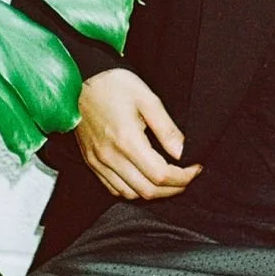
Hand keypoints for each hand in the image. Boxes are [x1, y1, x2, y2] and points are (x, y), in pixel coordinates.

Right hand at [75, 68, 200, 200]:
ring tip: (170, 179)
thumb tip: (183, 151)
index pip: (161, 175)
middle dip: (174, 188)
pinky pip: (114, 189)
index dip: (183, 177)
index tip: (195, 168)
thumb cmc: (113, 85)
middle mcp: (111, 157)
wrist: (78, 81)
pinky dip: (133, 191)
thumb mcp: (147, 99)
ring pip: (131, 195)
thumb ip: (167, 129)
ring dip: (155, 192)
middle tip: (187, 176)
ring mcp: (99, 162)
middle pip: (148, 191)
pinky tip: (144, 179)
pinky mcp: (91, 163)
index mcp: (127, 140)